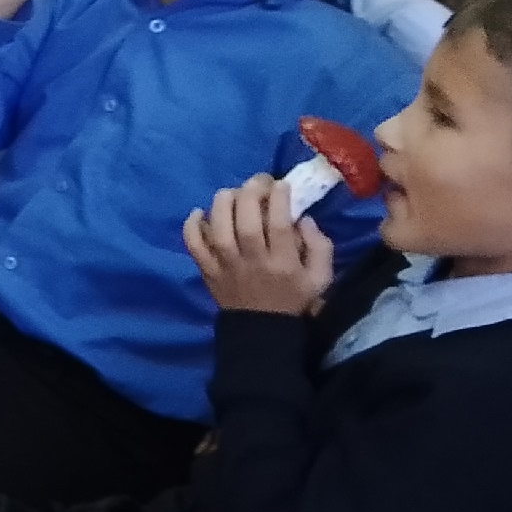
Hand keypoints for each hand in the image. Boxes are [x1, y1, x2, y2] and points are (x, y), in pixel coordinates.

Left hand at [182, 174, 335, 315]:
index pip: (278, 225)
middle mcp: (253, 263)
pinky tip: (199, 212)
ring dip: (222, 205)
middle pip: (245, 224)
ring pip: (218, 231)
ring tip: (232, 192)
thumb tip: (304, 219)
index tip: (281, 185)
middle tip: (258, 182)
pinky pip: (193, 246)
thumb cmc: (293, 297)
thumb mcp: (320, 277)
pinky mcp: (207, 271)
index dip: (278, 199)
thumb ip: (320, 247)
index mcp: (283, 264)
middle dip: (250, 195)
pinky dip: (191, 227)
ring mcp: (226, 267)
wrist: (261, 329)